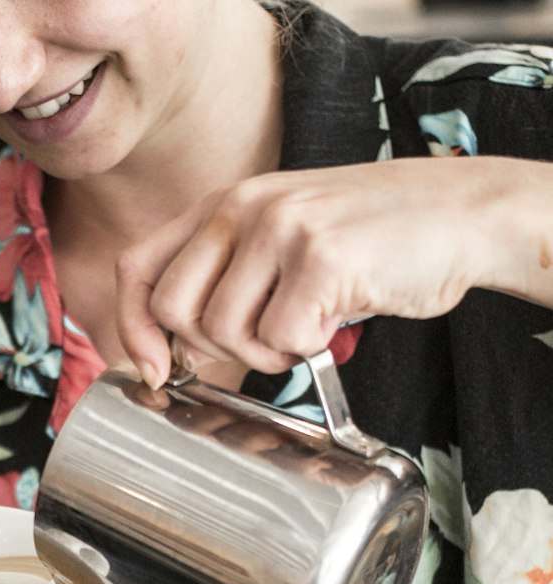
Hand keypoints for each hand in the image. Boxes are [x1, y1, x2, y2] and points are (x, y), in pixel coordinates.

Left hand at [116, 156, 512, 383]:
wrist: (460, 214)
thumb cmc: (369, 241)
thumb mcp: (282, 241)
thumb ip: (227, 277)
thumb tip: (167, 355)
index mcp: (225, 203)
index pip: (139, 268)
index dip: (133, 329)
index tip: (154, 370)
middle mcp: (243, 206)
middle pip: (172, 311)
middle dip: (209, 350)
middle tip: (262, 343)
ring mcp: (280, 228)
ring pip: (223, 332)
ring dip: (265, 353)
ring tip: (308, 327)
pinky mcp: (319, 258)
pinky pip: (281, 340)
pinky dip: (307, 351)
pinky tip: (335, 324)